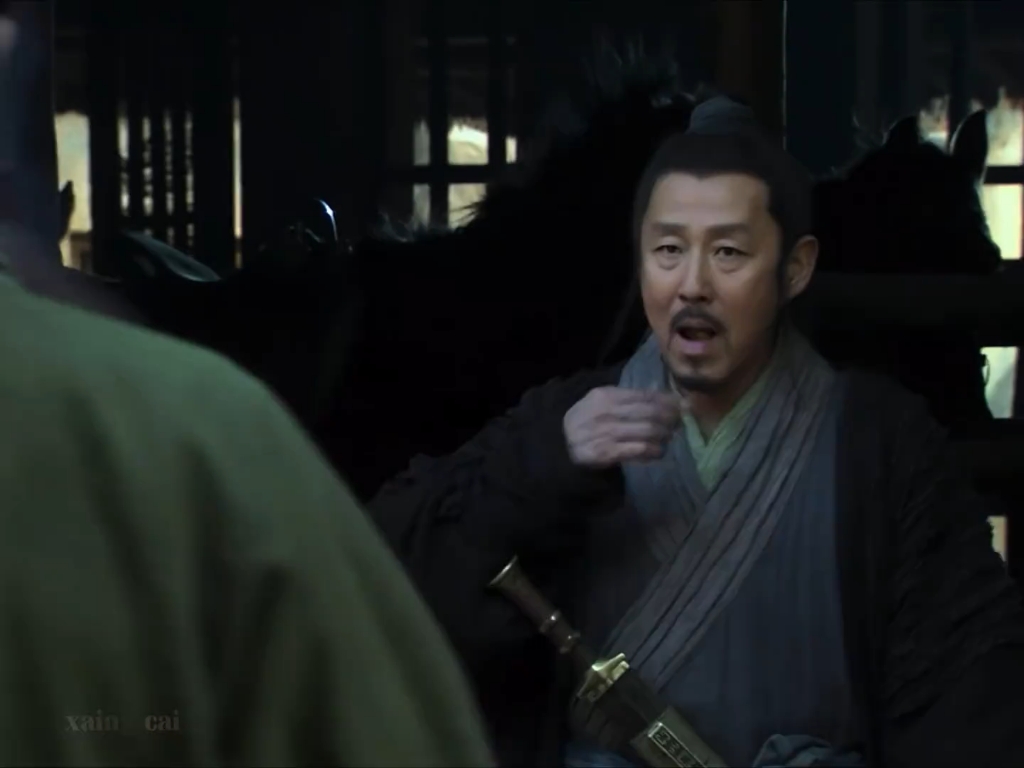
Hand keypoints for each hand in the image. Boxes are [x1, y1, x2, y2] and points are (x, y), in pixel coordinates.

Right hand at [563, 386, 680, 467]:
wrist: (561, 445)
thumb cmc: (588, 421)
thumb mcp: (602, 403)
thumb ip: (630, 399)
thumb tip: (669, 397)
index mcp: (604, 395)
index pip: (644, 395)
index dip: (667, 400)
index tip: (682, 405)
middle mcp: (604, 412)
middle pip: (648, 413)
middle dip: (669, 418)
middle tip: (679, 423)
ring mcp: (604, 433)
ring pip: (646, 431)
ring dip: (663, 435)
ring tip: (669, 438)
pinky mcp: (605, 453)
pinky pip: (638, 450)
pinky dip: (653, 451)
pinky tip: (658, 452)